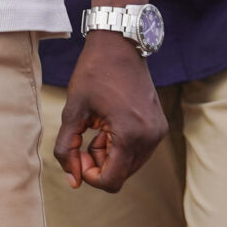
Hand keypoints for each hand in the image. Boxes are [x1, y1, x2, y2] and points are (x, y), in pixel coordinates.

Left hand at [54, 30, 165, 191]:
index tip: (77, 155)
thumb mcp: (72, 111)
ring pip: (130, 165)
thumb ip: (67, 148)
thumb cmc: (93, 74)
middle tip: (83, 140)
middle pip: (121, 175)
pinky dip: (121, 147)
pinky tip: (108, 126)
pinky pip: (139, 151)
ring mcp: (158, 132)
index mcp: (129, 134)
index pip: (111, 181)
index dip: (89, 176)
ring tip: (96, 130)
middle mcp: (150, 137)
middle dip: (99, 165)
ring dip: (110, 156)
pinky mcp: (159, 126)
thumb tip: (72, 181)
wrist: (119, 46)